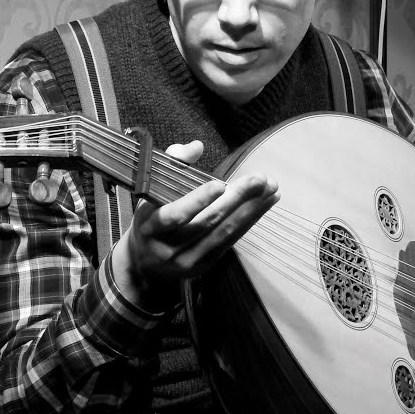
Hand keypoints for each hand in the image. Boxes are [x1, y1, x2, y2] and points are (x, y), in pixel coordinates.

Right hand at [111, 140, 279, 309]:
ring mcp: (187, 260)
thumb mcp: (151, 192)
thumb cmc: (149, 220)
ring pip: (223, 233)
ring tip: (271, 191)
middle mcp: (168, 247)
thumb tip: (196, 146)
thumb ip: (172, 164)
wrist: (143, 264)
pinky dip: (247, 222)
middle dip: (237, 199)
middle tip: (260, 179)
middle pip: (207, 222)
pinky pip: (229, 242)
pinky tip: (262, 206)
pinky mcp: (204, 266)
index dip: (198, 200)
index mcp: (150, 227)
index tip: (220, 184)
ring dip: (251, 211)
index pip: (174, 216)